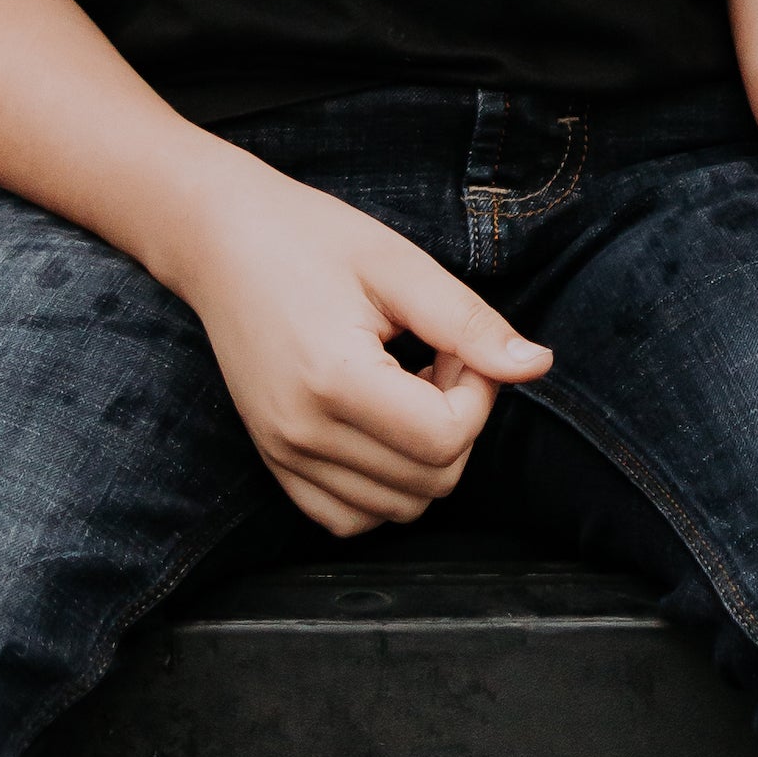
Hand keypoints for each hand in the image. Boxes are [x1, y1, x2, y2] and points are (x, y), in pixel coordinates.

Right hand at [163, 165, 549, 539]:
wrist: (220, 241)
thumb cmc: (311, 240)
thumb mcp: (401, 266)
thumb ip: (471, 324)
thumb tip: (537, 366)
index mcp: (334, 380)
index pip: (446, 438)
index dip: (478, 395)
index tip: (458, 346)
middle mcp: (301, 432)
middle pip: (431, 482)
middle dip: (458, 424)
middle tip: (436, 359)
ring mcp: (282, 453)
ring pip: (397, 509)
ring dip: (424, 458)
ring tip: (406, 388)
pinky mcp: (274, 461)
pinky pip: (347, 517)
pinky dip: (383, 487)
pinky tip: (381, 424)